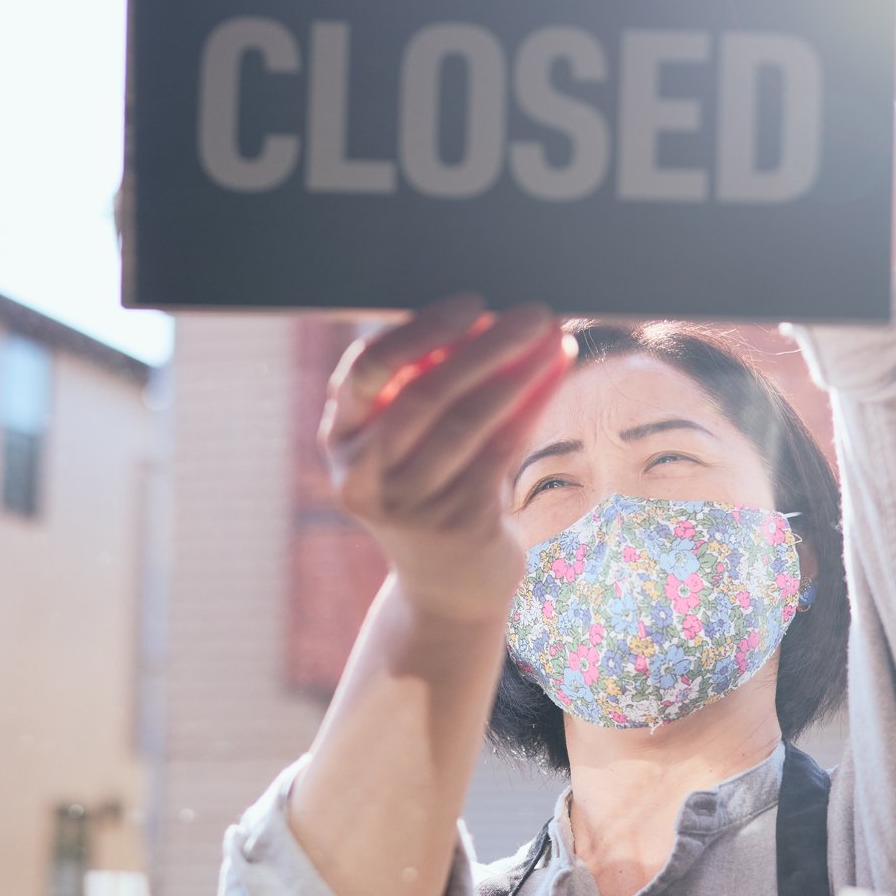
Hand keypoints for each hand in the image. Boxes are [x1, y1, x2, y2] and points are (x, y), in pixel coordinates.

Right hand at [319, 296, 571, 625]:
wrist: (448, 591)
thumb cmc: (434, 493)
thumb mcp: (411, 443)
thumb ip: (427, 386)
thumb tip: (485, 319)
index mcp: (341, 440)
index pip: (366, 371)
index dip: (420, 332)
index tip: (471, 303)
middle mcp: (364, 475)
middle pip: (423, 395)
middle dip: (484, 347)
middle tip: (532, 313)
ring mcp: (408, 506)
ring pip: (467, 423)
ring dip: (517, 373)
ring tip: (551, 338)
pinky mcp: (457, 525)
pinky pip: (500, 450)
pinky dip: (531, 406)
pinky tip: (554, 375)